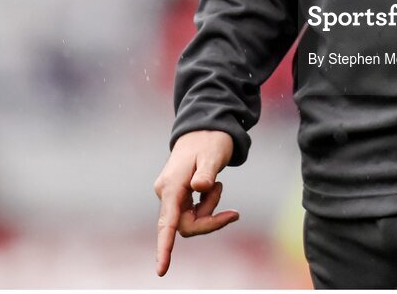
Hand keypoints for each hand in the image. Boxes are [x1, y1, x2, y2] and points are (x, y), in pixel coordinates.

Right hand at [153, 130, 236, 275]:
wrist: (205, 127)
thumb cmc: (209, 140)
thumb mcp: (212, 154)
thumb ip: (206, 172)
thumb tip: (200, 188)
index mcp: (172, 185)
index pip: (167, 222)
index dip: (165, 246)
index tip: (162, 270)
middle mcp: (167, 192)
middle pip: (185, 225)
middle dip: (210, 220)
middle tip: (234, 213)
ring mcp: (171, 194)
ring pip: (190, 219)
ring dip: (209, 208)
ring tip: (218, 184)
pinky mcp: (178, 195)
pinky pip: (193, 213)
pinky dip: (207, 206)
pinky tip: (214, 186)